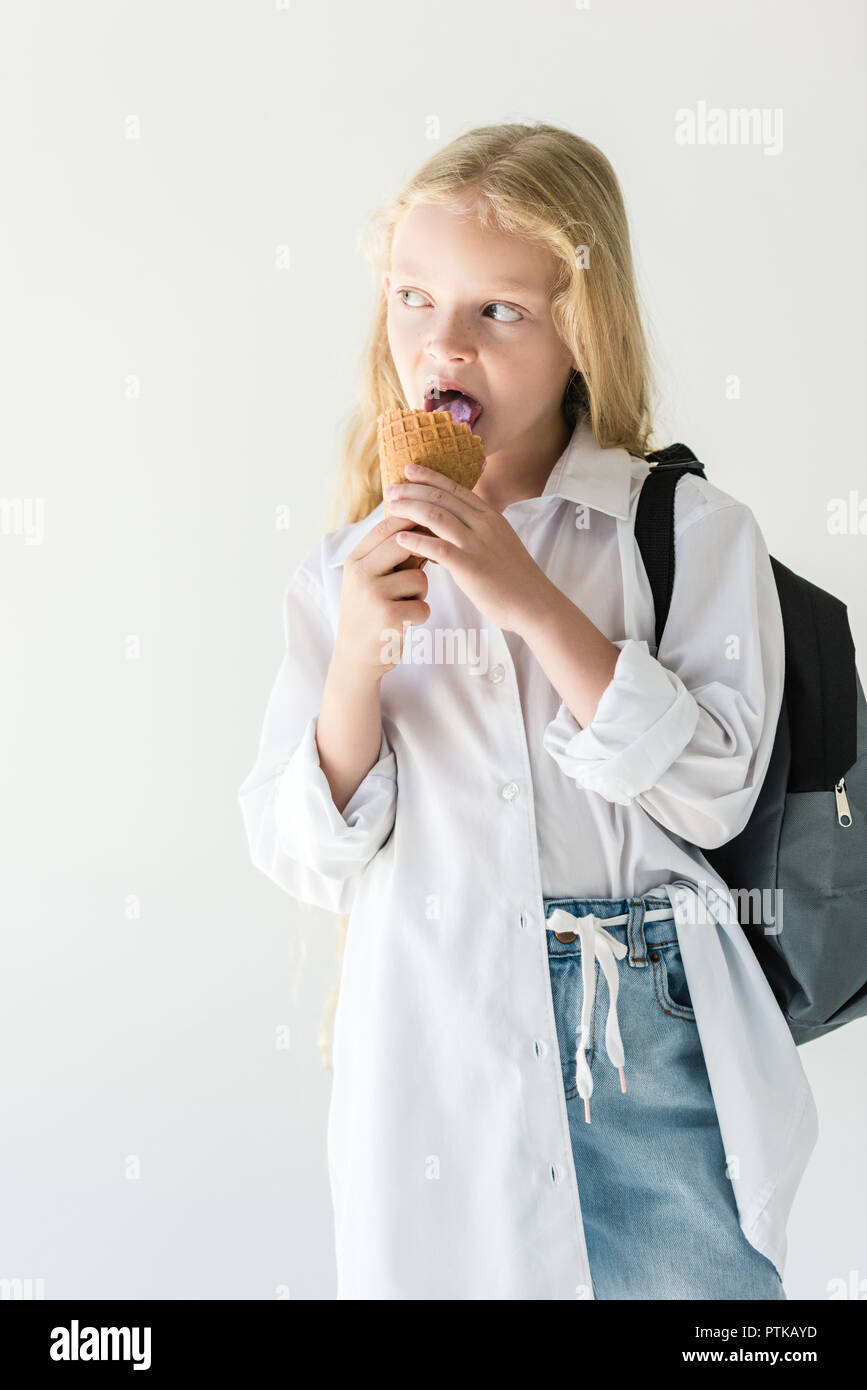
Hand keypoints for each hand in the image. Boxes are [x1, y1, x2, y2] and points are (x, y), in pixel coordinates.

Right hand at [334, 512, 430, 679]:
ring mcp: (373, 595)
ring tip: (405, 605)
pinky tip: (405, 623)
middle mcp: (360, 574)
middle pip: (404, 544)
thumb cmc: (368, 613)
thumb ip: (382, 555)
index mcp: (355, 561)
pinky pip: (423, 606)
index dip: (410, 519)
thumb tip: (415, 522)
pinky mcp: (389, 617)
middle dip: (421, 554)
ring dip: (420, 594)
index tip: (430, 522)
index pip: (385, 528)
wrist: (354, 657)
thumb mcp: (364, 580)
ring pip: (419, 579)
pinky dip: (420, 616)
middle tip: (424, 568)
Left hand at [383, 462, 552, 632]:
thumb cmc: (516, 581)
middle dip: (412, 490)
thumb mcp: (499, 546)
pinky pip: (437, 548)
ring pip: (436, 516)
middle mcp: (484, 525)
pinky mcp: (470, 566)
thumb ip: (476, 535)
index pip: (456, 489)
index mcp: (491, 517)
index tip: (410, 469)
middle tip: (390, 489)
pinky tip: (399, 539)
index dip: (430, 477)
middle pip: (442, 497)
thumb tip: (447, 536)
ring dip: (409, 509)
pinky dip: (416, 541)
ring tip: (390, 508)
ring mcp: (477, 544)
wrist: (536, 604)